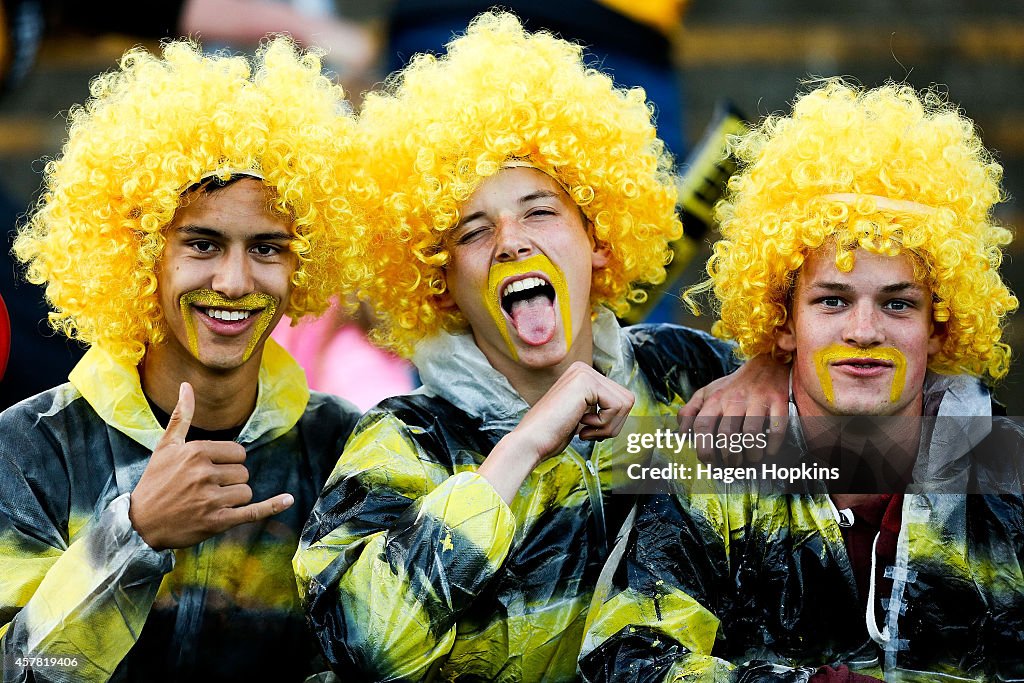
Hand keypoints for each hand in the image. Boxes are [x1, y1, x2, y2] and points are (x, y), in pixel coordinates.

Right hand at [129, 382, 293, 549]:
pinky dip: (272, 506)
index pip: (238, 453)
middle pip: (244, 473)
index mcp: (197, 452)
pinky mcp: (217, 522)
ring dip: (234, 499)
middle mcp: (205, 473)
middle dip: (231, 481)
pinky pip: (253, 511)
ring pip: (246, 492)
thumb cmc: (155, 481)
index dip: (228, 462)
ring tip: (208, 503)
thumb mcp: (166, 446)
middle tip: (206, 489)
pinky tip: (288, 500)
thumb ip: (182, 416)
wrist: (140, 523)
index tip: (210, 471)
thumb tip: (186, 385)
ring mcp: (211, 499)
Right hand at [478, 362, 634, 502]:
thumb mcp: (582, 415)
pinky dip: (604, 425)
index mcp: (582, 375)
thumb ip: (601, 406)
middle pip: (627, 399)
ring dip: (607, 426)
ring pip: (626, 403)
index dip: (610, 422)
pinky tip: (581, 425)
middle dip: (612, 424)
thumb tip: (628, 403)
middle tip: (587, 431)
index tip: (586, 428)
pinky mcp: (585, 381)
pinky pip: (618, 406)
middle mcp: (583, 368)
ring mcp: (584, 372)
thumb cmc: (552, 434)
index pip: (621, 398)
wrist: (531, 442)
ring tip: (583, 429)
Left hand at [677, 354, 788, 464]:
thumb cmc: (733, 385)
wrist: (765, 364)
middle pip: (727, 434)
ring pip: (751, 433)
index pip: (702, 426)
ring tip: (751, 459)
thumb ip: (690, 411)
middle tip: (733, 464)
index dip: (703, 448)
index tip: (708, 461)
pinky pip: (777, 427)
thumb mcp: (707, 392)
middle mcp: (735, 399)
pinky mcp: (777, 401)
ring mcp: (757, 400)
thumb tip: (681, 434)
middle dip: (729, 455)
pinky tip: (769, 451)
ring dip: (751, 453)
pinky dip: (773, 444)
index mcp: (715, 399)